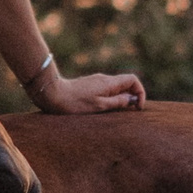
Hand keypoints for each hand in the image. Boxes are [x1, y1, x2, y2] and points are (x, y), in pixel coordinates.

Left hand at [29, 66, 145, 114]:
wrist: (52, 94)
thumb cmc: (75, 103)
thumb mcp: (99, 106)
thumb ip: (118, 102)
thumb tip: (132, 99)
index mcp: (109, 83)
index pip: (133, 80)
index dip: (140, 92)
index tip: (137, 107)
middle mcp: (104, 79)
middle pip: (125, 83)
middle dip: (131, 97)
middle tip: (128, 112)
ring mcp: (96, 81)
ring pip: (116, 87)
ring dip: (121, 98)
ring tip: (115, 112)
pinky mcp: (89, 86)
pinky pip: (106, 90)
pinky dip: (110, 98)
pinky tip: (102, 109)